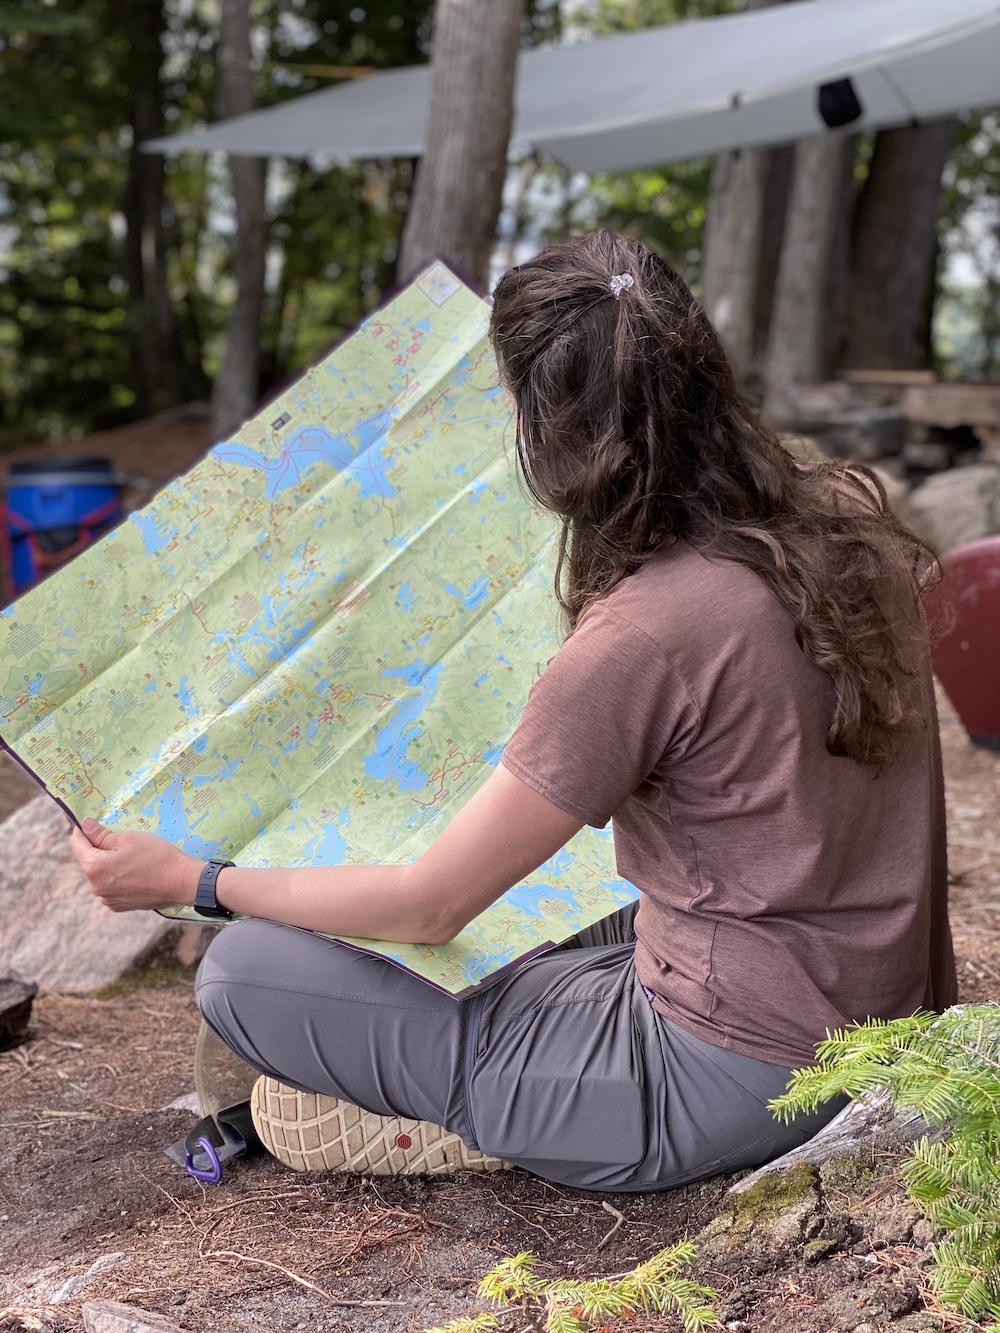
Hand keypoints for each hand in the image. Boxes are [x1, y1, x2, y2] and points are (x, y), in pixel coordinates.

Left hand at [69, 818, 201, 912]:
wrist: (182, 882)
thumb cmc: (156, 856)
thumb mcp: (128, 838)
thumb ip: (102, 834)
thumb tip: (85, 826)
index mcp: (94, 867)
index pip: (76, 844)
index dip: (82, 830)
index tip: (90, 822)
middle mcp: (96, 887)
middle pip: (90, 860)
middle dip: (99, 848)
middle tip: (119, 838)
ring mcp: (108, 899)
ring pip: (101, 874)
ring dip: (110, 864)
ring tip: (132, 856)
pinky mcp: (120, 906)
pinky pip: (112, 887)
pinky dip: (118, 877)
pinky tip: (136, 871)